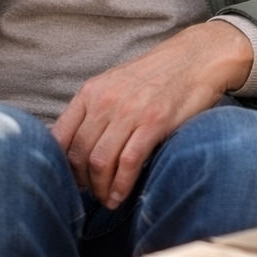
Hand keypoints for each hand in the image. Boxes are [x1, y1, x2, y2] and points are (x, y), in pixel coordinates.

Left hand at [51, 21, 254, 206]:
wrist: (197, 57)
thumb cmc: (156, 75)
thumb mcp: (115, 84)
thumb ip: (94, 109)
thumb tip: (75, 145)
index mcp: (91, 92)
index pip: (59, 137)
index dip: (60, 166)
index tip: (70, 179)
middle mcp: (105, 101)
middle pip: (78, 154)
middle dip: (82, 182)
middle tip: (92, 194)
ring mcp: (130, 111)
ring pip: (100, 162)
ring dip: (100, 188)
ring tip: (107, 199)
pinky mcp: (154, 122)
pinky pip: (128, 162)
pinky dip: (121, 185)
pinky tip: (121, 195)